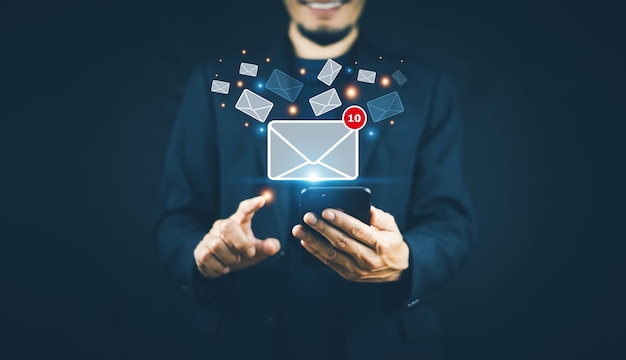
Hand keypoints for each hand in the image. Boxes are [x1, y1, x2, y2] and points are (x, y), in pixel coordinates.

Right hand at [194, 196, 280, 277]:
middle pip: (228, 226)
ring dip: (229, 257)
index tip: (262, 200)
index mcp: (239, 222)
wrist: (221, 267)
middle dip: (240, 242)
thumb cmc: (241, 253)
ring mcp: (209, 237)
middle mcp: (222, 226)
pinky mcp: (200, 250)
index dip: (252, 205)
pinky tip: (224, 268)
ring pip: (217, 245)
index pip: (244, 210)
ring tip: (235, 260)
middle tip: (250, 252)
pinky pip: (207, 257)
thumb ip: (267, 248)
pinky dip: (218, 266)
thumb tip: (273, 246)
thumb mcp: (256, 252)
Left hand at [292, 206, 408, 282]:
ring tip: (299, 229)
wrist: (397, 271)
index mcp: (380, 245)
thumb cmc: (392, 243)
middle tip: (308, 216)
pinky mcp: (349, 275)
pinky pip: (329, 263)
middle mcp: (368, 259)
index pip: (357, 230)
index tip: (326, 211)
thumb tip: (368, 209)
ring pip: (331, 254)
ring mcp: (357, 270)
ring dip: (313, 241)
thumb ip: (380, 217)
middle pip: (341, 242)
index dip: (341, 220)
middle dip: (322, 228)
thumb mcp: (393, 227)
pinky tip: (305, 241)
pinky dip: (315, 252)